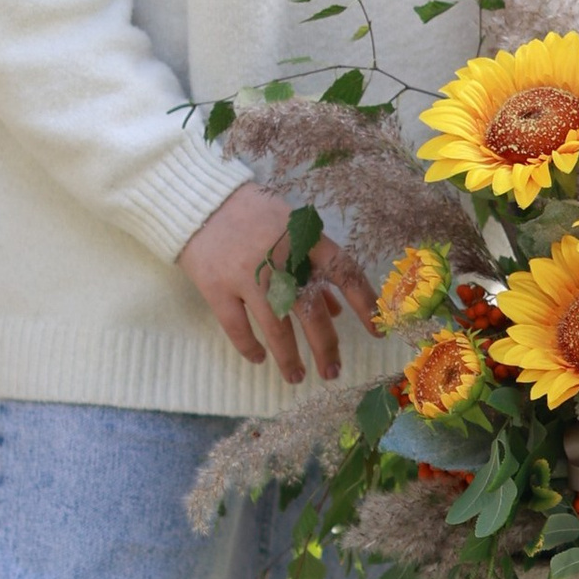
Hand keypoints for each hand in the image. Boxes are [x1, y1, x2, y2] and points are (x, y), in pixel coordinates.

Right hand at [178, 185, 377, 383]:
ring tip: (296, 377)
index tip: (378, 332)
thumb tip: (337, 310)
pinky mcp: (217, 287)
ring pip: (276, 328)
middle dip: (326, 347)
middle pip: (312, 312)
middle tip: (332, 373)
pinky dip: (250, 348)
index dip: (364, 304)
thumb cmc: (253, 215)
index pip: (345, 273)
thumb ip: (315, 267)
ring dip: (289, 358)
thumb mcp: (292, 228)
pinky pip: (238, 328)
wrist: (200, 200)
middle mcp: (280, 259)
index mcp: (305, 239)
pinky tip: (259, 359)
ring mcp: (247, 275)